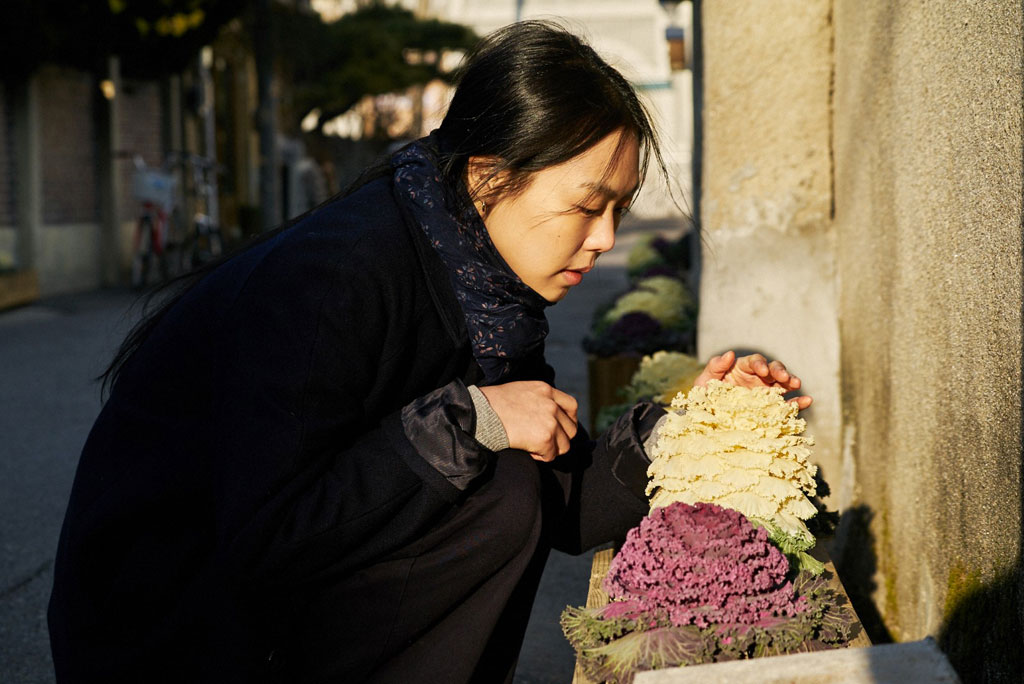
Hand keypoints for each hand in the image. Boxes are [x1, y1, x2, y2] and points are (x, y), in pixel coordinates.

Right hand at [478, 381, 577, 461]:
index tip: (559, 428)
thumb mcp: (521, 391)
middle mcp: (552, 404)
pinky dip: (540, 457)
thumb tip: (546, 417)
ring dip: (551, 450)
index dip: (568, 420)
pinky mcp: (545, 438)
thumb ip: (538, 400)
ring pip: (564, 445)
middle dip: (560, 439)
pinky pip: (550, 456)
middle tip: (543, 442)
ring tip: (533, 447)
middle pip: (571, 429)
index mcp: (546, 390)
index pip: (572, 406)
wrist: (481, 414)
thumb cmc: (493, 404)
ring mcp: (550, 421)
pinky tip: (527, 451)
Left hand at [693, 351, 811, 408]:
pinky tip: (807, 401)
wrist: (708, 419)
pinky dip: (798, 402)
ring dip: (791, 381)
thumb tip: (729, 353)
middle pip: (773, 369)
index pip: (754, 361)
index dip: (759, 363)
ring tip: (797, 384)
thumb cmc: (705, 397)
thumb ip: (715, 366)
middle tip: (783, 377)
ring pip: (783, 383)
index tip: (761, 370)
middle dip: (779, 371)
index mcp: (742, 369)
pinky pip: (788, 404)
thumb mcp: (704, 382)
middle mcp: (757, 378)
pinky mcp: (772, 408)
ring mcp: (766, 392)